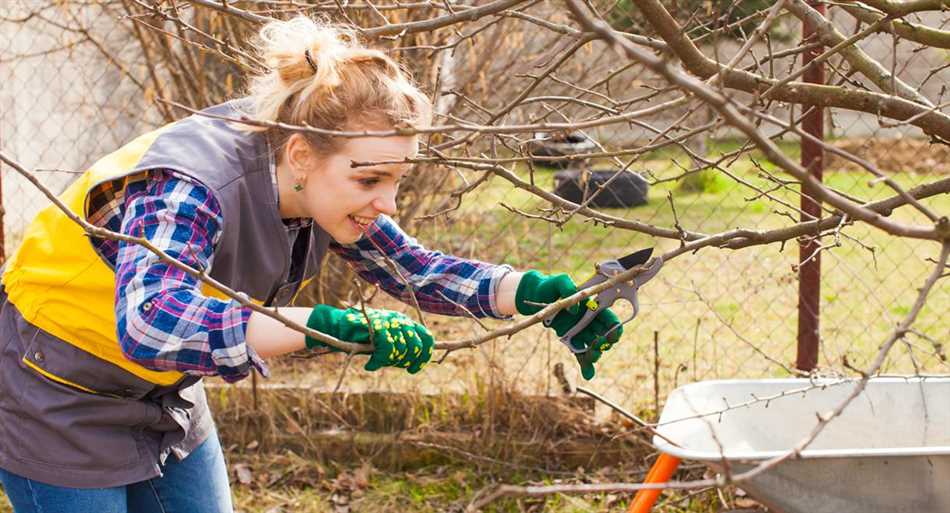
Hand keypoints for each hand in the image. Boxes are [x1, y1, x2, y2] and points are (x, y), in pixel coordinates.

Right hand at [305, 305, 433, 373]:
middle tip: (392, 365)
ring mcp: (389, 321)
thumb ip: (400, 348)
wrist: (341, 327)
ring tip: (377, 363)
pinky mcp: (377, 325)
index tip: (412, 369)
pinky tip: (370, 365)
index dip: (424, 357)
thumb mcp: (386, 342)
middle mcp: (400, 320)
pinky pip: (387, 347)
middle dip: (406, 361)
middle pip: (416, 346)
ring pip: (402, 348)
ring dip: (390, 361)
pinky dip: (379, 361)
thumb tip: (414, 362)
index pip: (427, 338)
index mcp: (406, 323)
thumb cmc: (364, 338)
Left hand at [515, 271, 621, 379]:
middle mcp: (591, 321)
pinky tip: (588, 374)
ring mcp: (582, 331)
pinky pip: (580, 353)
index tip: (611, 335)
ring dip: (595, 355)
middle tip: (597, 345)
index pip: (610, 319)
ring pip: (594, 347)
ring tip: (591, 358)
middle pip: (605, 336)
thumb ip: (568, 287)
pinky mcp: (571, 339)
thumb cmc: (552, 286)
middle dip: (604, 343)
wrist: (538, 296)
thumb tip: (575, 309)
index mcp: (594, 307)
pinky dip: (585, 365)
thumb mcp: (560, 281)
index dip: (614, 329)